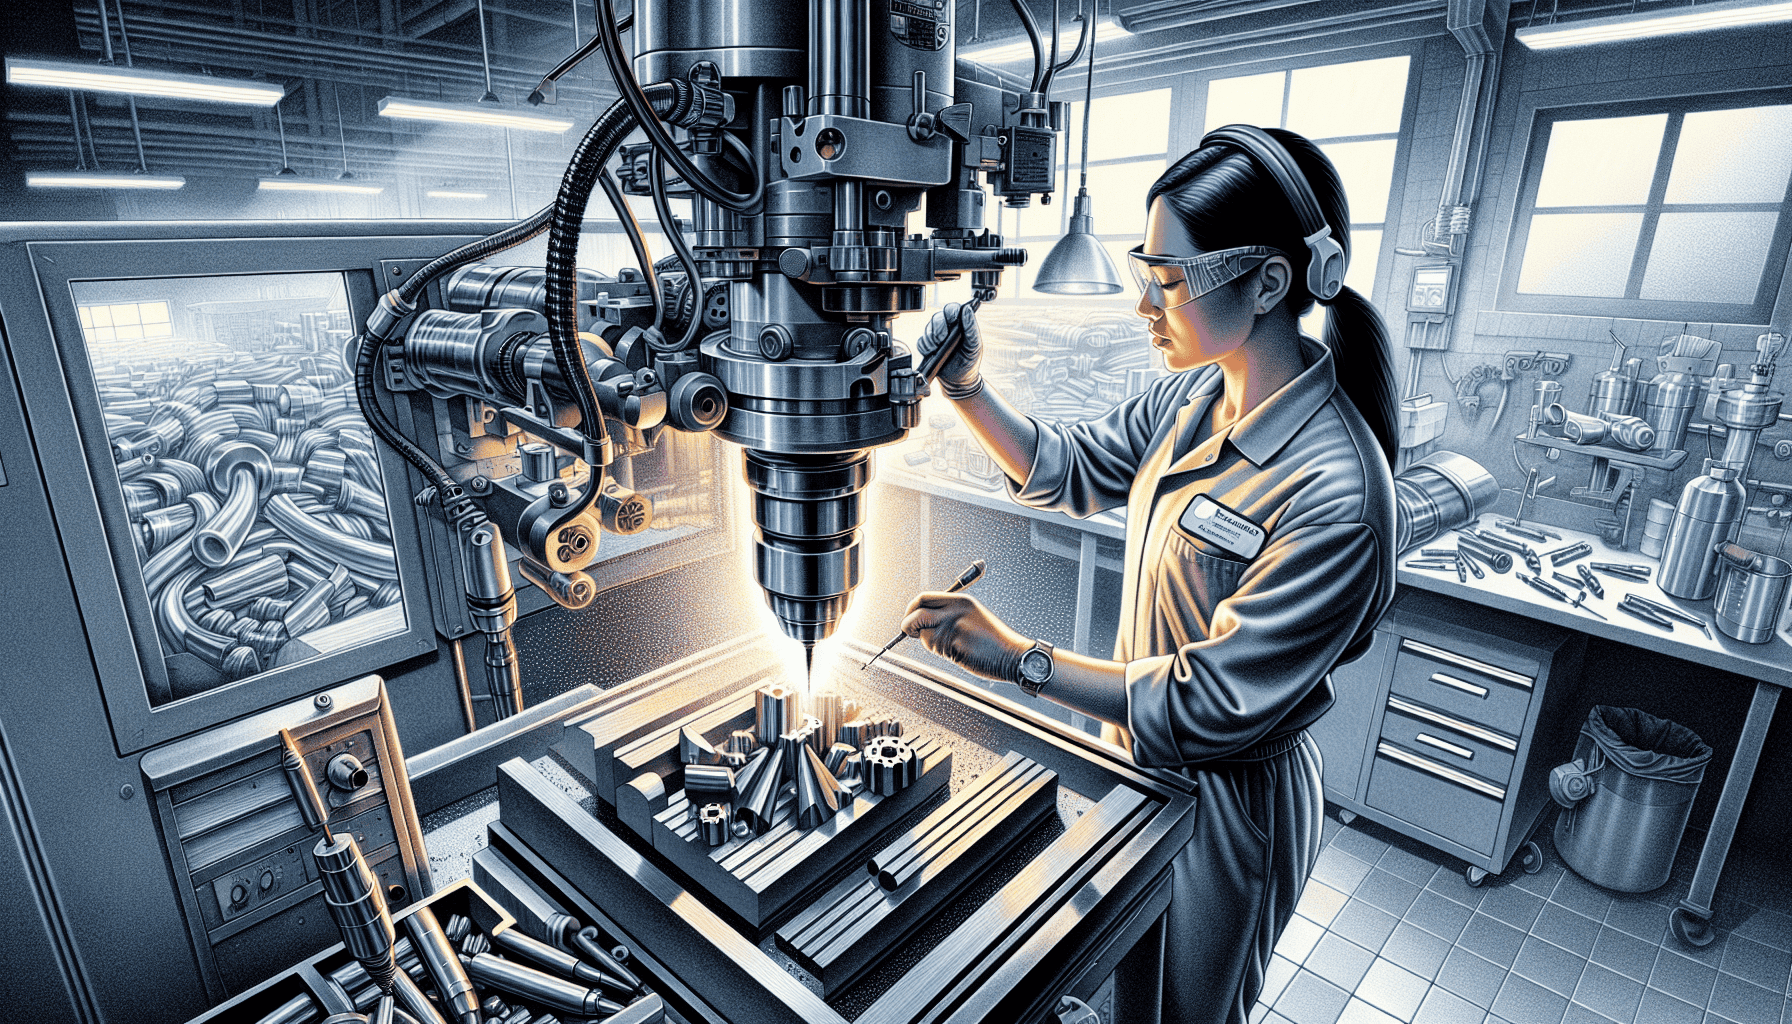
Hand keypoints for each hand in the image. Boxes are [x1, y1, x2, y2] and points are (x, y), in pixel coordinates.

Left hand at [901, 592, 1027, 681]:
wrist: (1012, 655)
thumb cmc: (993, 640)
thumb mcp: (971, 615)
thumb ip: (948, 613)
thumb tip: (922, 619)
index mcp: (960, 600)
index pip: (923, 597)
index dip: (911, 609)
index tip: (910, 618)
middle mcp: (955, 610)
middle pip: (916, 611)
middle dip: (908, 623)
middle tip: (910, 632)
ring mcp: (953, 627)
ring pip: (923, 633)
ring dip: (928, 642)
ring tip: (949, 646)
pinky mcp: (953, 644)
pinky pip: (934, 647)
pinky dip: (938, 651)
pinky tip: (956, 652)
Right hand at [915, 301, 982, 398]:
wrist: (959, 380)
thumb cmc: (969, 360)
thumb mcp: (975, 345)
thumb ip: (972, 327)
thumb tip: (968, 310)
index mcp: (960, 323)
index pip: (952, 308)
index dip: (950, 312)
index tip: (953, 321)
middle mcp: (947, 327)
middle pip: (937, 317)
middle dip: (939, 328)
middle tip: (943, 339)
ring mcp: (936, 336)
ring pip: (927, 328)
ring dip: (931, 339)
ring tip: (937, 348)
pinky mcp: (927, 347)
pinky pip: (921, 341)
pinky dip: (925, 347)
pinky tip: (931, 353)